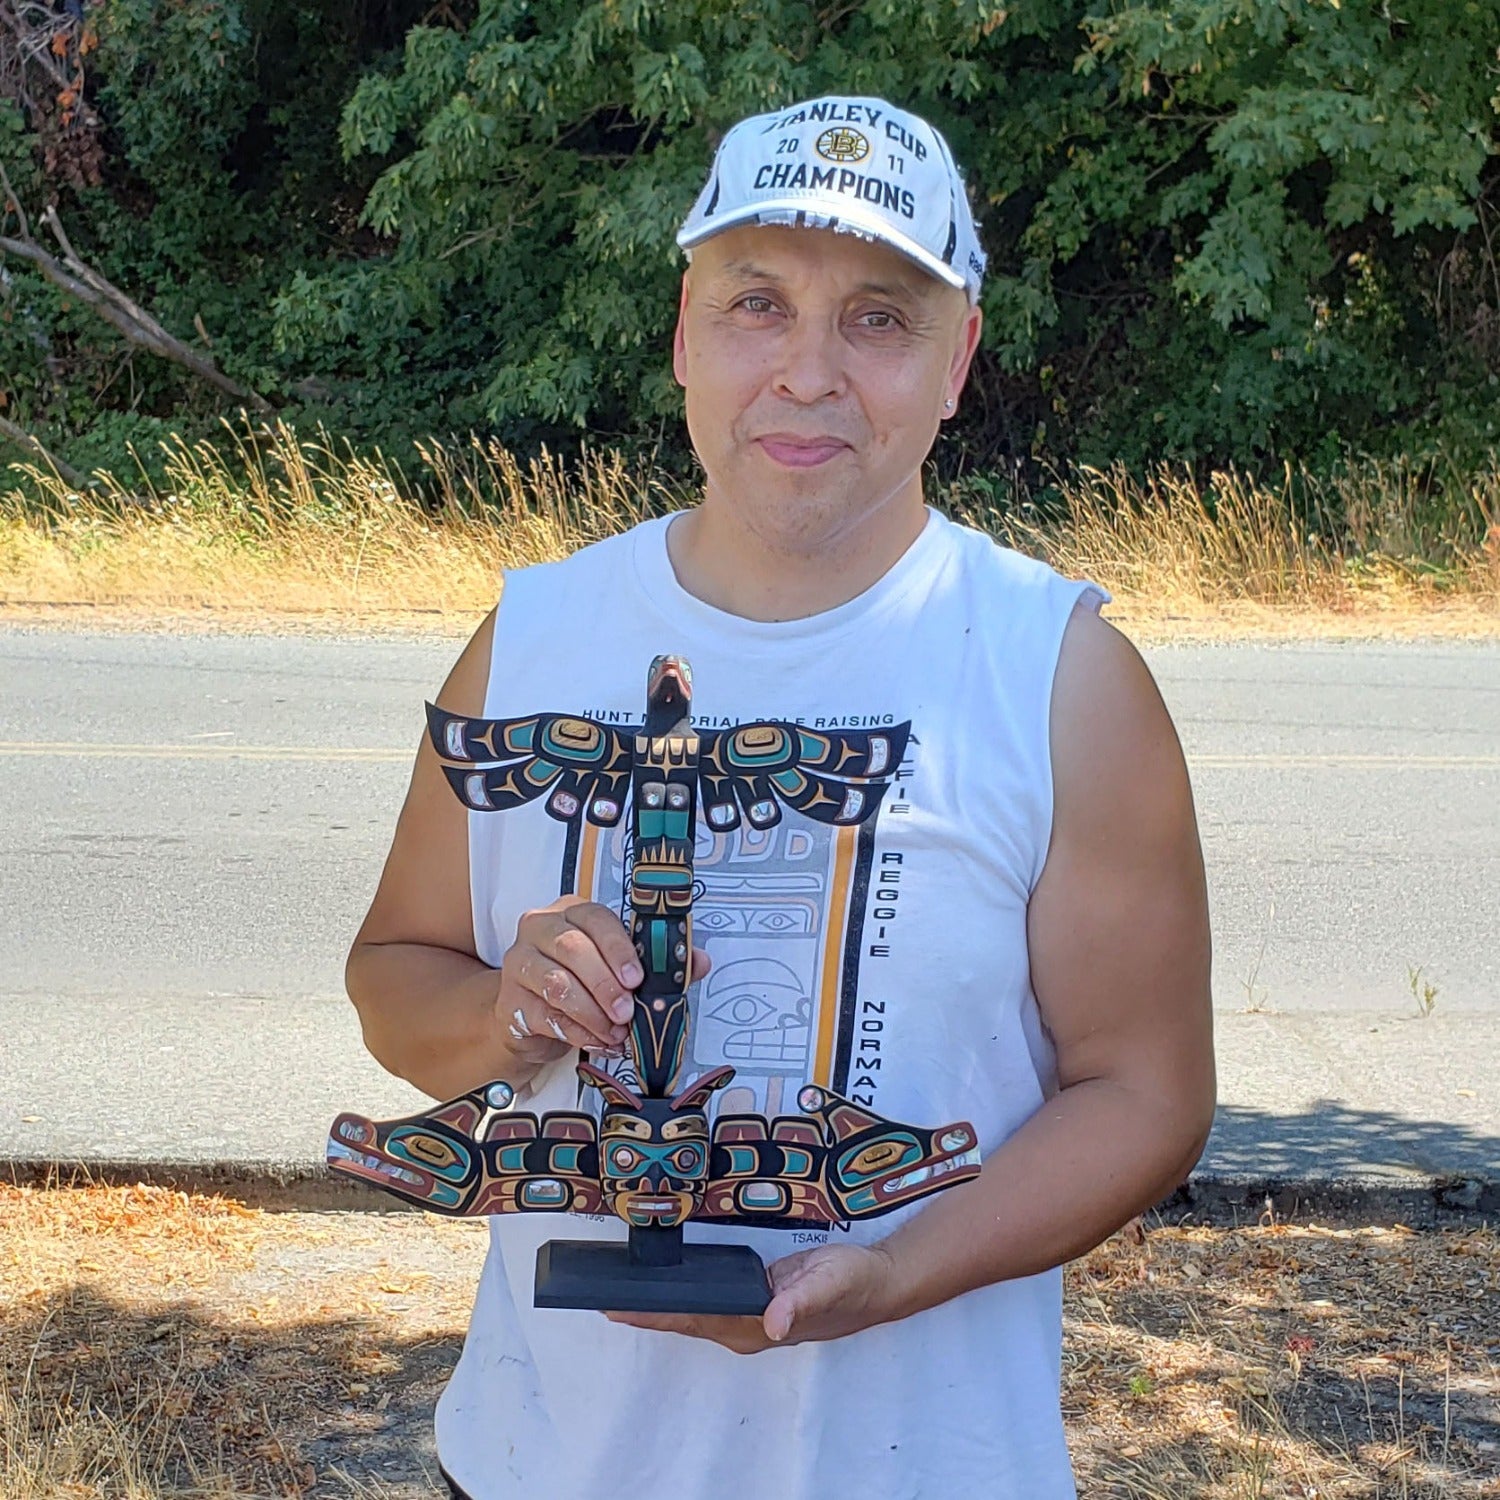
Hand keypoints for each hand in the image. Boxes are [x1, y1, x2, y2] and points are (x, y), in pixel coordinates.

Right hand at [499, 896, 708, 1063]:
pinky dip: (578, 1033)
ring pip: (557, 984)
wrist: (532, 1016)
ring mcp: (521, 964)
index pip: (594, 918)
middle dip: (605, 984)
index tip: (637, 977)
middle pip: (571, 949)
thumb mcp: (618, 968)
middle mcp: (540, 930)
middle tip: (627, 1011)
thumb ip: (657, 962)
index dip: (618, 948)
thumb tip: (699, 961)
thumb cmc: (581, 982)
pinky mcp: (511, 1001)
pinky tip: (598, 1042)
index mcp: (571, 911)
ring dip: (593, 1013)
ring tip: (615, 1032)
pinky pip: (547, 1016)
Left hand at [604, 1242, 898, 1353]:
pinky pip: (709, 1304)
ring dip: (660, 1306)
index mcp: (756, 1325)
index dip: (655, 1314)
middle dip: (645, 1312)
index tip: (616, 1308)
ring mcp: (749, 1318)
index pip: (694, 1320)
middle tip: (600, 1296)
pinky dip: (683, 1296)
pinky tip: (667, 1286)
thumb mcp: (829, 1283)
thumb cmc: (851, 1283)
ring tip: (621, 1291)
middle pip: (685, 1321)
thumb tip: (773, 1320)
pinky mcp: (755, 1303)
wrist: (876, 1284)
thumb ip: (800, 1301)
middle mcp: (746, 1327)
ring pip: (694, 1315)